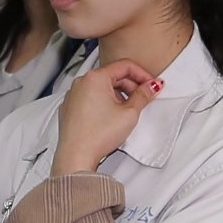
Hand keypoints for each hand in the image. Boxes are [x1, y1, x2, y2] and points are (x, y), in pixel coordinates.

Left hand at [55, 59, 164, 175]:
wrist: (76, 156)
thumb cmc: (97, 136)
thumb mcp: (129, 113)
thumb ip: (144, 95)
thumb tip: (152, 86)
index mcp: (95, 78)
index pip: (125, 66)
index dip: (143, 74)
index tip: (151, 84)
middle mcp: (81, 82)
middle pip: (113, 76)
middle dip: (131, 86)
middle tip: (143, 99)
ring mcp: (73, 95)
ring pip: (102, 87)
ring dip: (118, 95)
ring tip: (126, 112)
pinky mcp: (70, 108)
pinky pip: (90, 98)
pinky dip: (103, 102)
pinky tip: (110, 117)